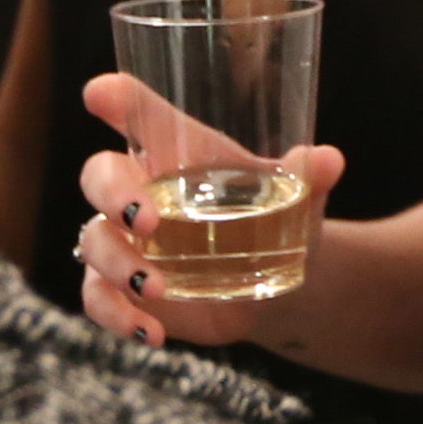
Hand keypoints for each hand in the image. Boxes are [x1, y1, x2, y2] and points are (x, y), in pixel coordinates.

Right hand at [68, 70, 346, 350]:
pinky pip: (97, 298)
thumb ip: (309, 177)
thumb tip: (329, 160)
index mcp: (174, 151)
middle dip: (114, 194)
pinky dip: (116, 315)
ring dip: (118, 264)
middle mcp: (139, 189)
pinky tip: (151, 331)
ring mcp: (124, 240)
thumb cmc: (269, 218)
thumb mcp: (294, 197)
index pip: (137, 114)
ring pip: (93, 241)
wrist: (269, 282)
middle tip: (148, 221)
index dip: (115, 99)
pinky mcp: (121, 287)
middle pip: (99, 175)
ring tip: (157, 287)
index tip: (99, 93)